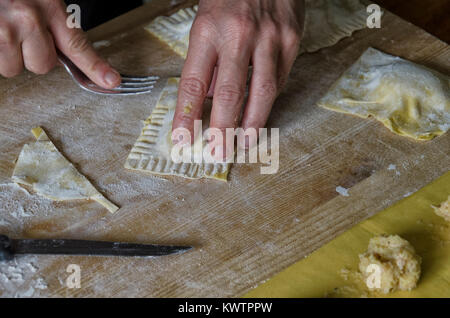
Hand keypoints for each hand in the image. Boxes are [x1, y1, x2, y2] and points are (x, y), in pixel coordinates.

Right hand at [0, 0, 119, 87]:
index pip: (77, 44)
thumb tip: (64, 54)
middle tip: (20, 34)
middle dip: (32, 55)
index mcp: (48, 6)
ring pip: (14, 68)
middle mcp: (27, 18)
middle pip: (42, 66)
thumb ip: (53, 24)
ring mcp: (2, 29)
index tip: (112, 81)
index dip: (96, 67)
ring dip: (8, 55)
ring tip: (1, 30)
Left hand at [172, 0, 303, 147]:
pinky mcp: (292, 40)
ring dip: (252, 124)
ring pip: (263, 93)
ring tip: (244, 144)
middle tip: (218, 153)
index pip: (194, 83)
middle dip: (223, 130)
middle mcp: (240, 36)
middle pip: (230, 94)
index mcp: (209, 31)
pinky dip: (269, 99)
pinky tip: (261, 112)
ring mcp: (270, 38)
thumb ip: (206, 62)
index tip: (182, 139)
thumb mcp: (205, 21)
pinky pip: (280, 79)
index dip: (187, 116)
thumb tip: (208, 98)